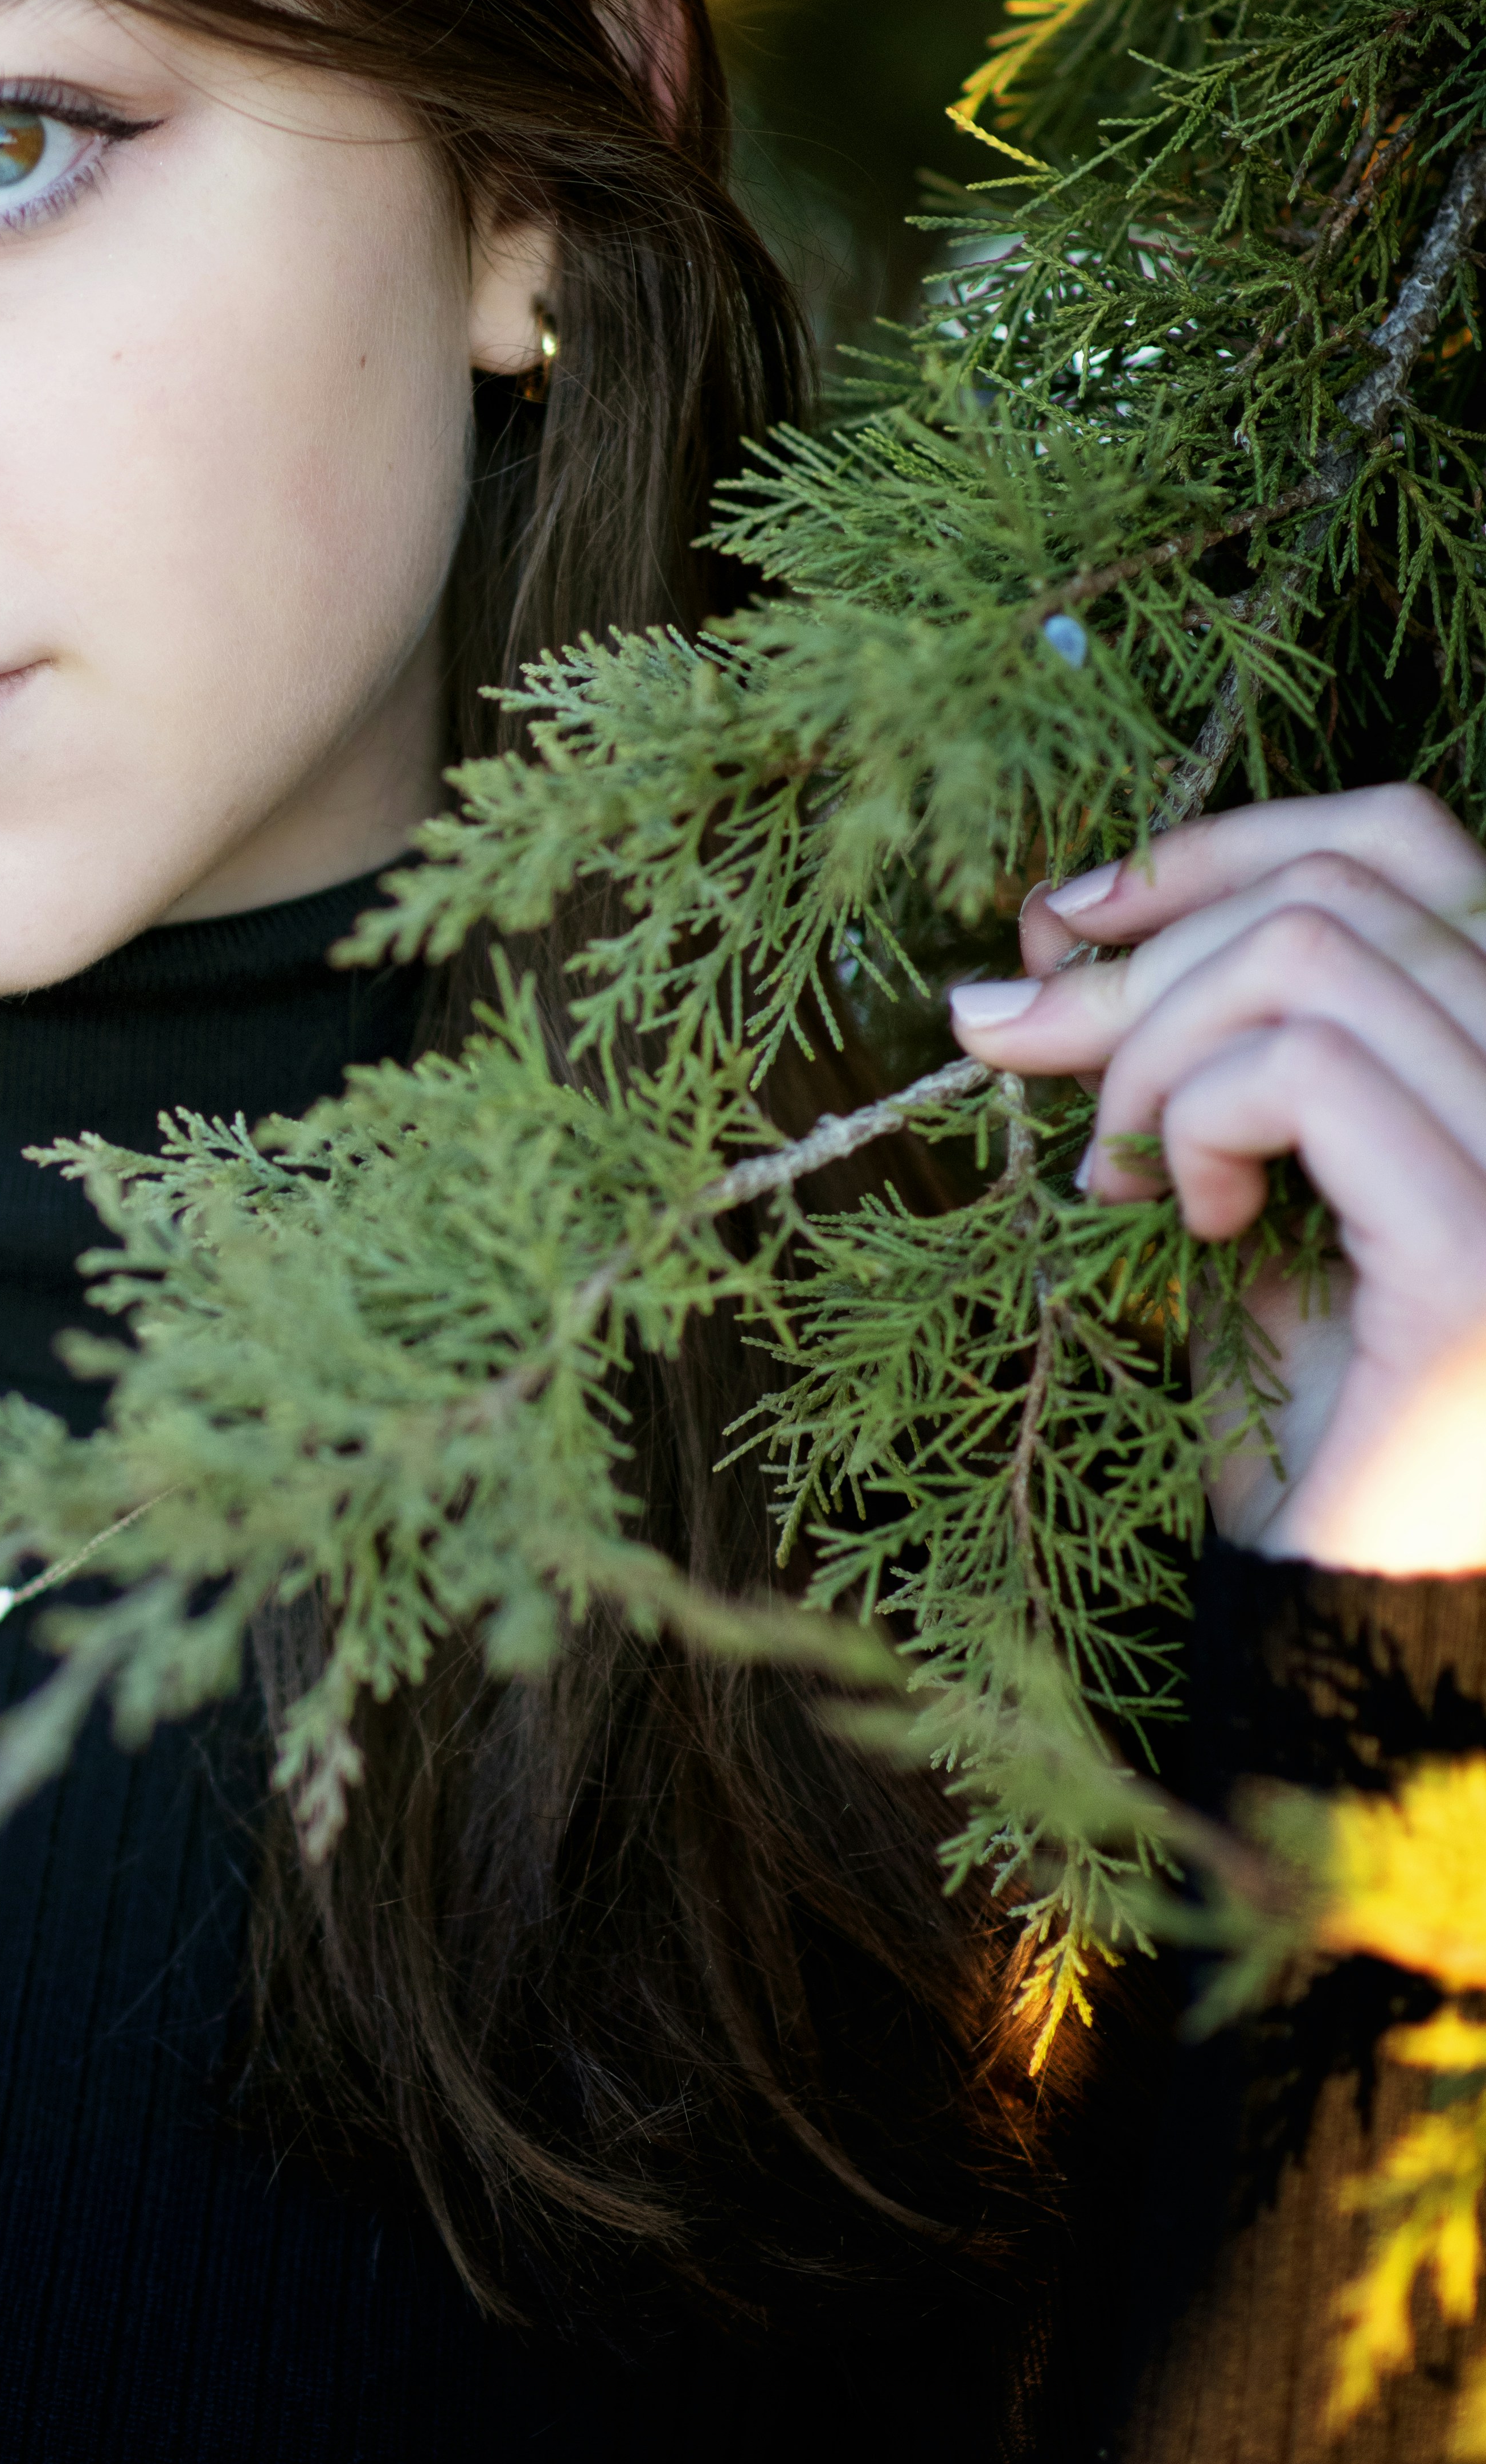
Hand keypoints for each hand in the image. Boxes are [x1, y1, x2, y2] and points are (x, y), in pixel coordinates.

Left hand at [945, 785, 1485, 1576]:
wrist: (1351, 1622)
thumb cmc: (1302, 1428)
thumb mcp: (1233, 1195)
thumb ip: (1181, 1054)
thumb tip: (1042, 925)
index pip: (1407, 841)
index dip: (1226, 843)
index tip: (1069, 916)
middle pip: (1343, 887)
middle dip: (1141, 956)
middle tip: (1022, 1059)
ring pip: (1313, 952)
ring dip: (1157, 1050)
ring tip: (1127, 1179)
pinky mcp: (1482, 1251)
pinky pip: (1307, 1069)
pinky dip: (1199, 1121)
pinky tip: (1190, 1224)